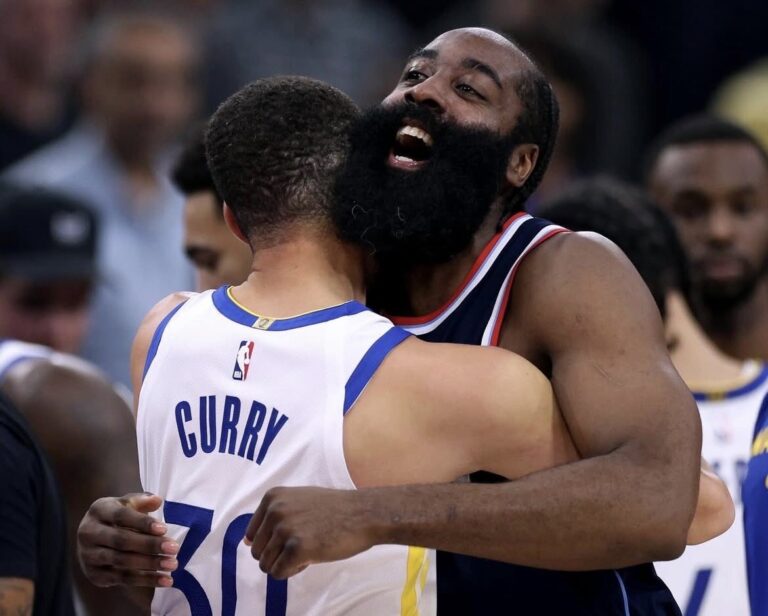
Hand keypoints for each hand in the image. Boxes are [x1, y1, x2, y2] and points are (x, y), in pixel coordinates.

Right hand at [77, 493, 178, 587]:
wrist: (93, 537)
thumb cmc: (117, 516)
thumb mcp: (127, 503)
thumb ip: (142, 500)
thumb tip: (157, 500)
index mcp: (99, 510)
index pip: (121, 516)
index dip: (143, 523)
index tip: (164, 529)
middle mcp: (89, 533)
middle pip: (121, 540)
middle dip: (150, 545)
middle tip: (174, 548)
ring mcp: (89, 555)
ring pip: (122, 561)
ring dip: (150, 564)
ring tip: (172, 564)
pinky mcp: (94, 574)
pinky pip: (122, 579)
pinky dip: (146, 580)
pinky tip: (165, 579)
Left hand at [245, 486, 379, 578]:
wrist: (363, 513)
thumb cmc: (334, 509)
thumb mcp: (298, 501)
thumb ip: (273, 516)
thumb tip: (246, 541)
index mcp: (272, 497)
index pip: (252, 535)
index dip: (273, 543)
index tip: (294, 536)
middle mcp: (274, 510)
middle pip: (257, 552)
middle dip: (278, 555)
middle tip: (304, 544)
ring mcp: (284, 529)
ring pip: (266, 565)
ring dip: (286, 564)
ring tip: (309, 549)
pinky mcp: (296, 548)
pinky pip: (278, 573)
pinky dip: (294, 571)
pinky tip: (312, 557)